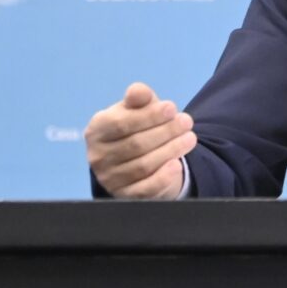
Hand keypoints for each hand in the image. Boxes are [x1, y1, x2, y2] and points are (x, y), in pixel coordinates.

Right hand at [86, 82, 195, 198]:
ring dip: (170, 150)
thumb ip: (138, 97)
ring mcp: (110, 178)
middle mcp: (98, 156)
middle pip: (135, 144)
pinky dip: (162, 177)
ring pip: (143, 165)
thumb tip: (139, 91)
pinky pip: (145, 189)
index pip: (121, 123)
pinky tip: (177, 164)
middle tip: (187, 122)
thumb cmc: (135, 126)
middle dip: (165, 132)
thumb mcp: (136, 108)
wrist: (136, 157)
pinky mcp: (125, 196)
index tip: (172, 108)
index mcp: (97, 130)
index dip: (148, 116)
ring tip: (190, 138)